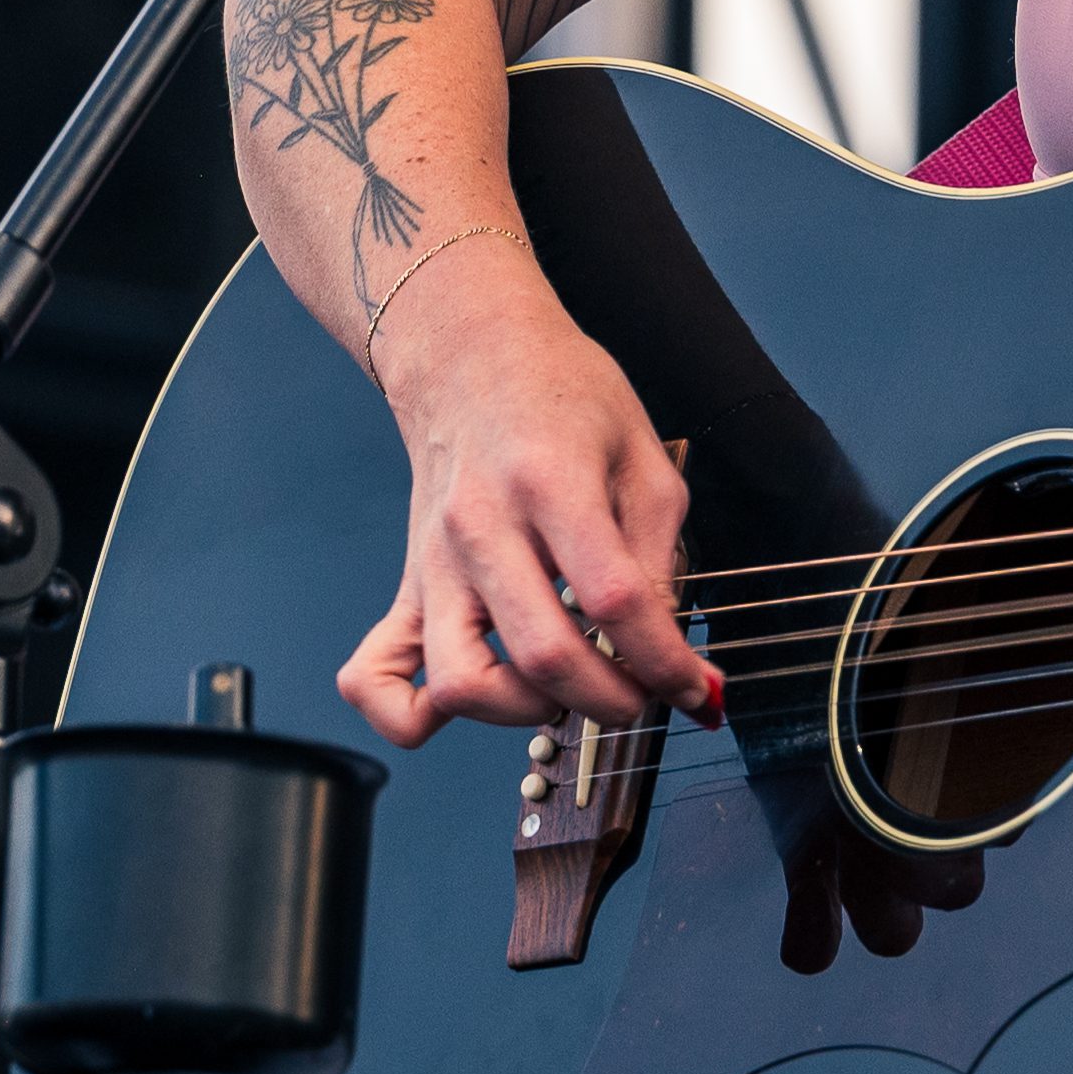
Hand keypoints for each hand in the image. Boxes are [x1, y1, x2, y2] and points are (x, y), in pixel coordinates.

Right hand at [334, 257, 718, 747]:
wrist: (471, 357)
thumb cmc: (564, 396)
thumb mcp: (643, 457)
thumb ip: (657, 553)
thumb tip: (667, 647)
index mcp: (551, 483)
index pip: (613, 600)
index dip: (665, 661)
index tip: (697, 688)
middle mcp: (482, 528)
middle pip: (543, 656)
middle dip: (611, 700)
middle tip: (642, 694)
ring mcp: (435, 564)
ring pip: (462, 682)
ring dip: (527, 713)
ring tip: (567, 690)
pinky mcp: (407, 587)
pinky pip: (376, 676)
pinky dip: (409, 716)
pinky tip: (469, 708)